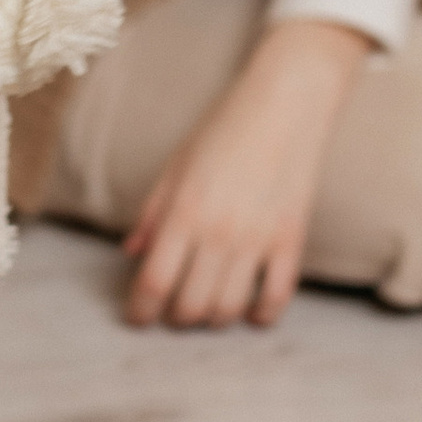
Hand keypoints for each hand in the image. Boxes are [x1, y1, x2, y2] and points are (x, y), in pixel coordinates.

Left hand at [124, 19, 368, 327]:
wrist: (287, 102)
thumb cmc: (225, 127)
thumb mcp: (177, 163)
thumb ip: (152, 211)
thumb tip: (131, 252)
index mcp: (185, 210)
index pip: (154, 281)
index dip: (140, 311)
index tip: (137, 319)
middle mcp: (220, 231)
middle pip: (190, 305)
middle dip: (175, 319)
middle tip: (171, 312)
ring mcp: (258, 239)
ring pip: (229, 308)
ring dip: (213, 320)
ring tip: (207, 310)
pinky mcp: (291, 239)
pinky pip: (277, 296)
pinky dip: (261, 316)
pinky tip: (251, 313)